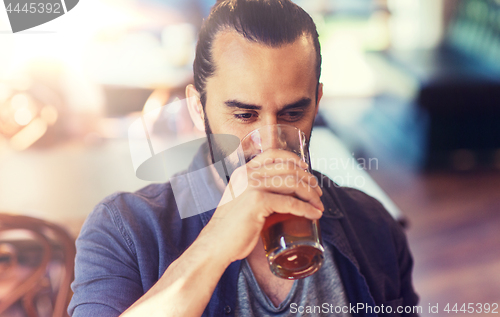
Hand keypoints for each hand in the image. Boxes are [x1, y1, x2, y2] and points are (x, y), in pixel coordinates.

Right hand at [198, 149, 323, 264]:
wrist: (215, 244)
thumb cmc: (231, 229)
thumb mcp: (243, 202)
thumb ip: (259, 194)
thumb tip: (284, 197)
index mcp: (244, 172)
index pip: (273, 154)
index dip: (294, 159)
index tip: (306, 169)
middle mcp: (248, 174)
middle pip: (288, 168)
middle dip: (308, 179)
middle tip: (318, 193)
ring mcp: (252, 186)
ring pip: (292, 183)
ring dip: (311, 194)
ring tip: (319, 204)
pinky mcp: (257, 202)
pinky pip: (290, 203)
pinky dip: (306, 209)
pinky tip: (314, 215)